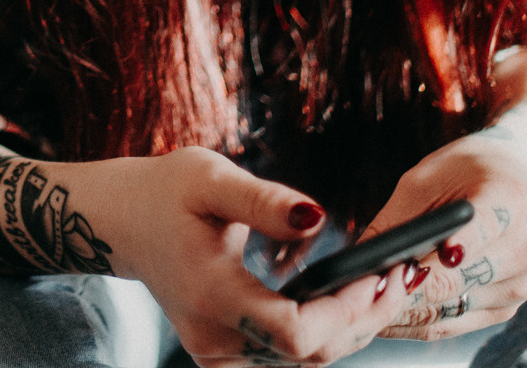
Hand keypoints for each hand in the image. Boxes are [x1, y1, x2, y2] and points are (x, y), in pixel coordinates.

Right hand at [64, 147, 409, 364]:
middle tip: (403, 275)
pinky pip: (287, 358)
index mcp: (211, 294)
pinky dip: (324, 333)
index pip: (294, 334)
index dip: (346, 311)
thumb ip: (264, 202)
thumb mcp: (210, 177)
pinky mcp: (224, 353)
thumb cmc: (166, 191)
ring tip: (385, 284)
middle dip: (363, 319)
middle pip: (309, 356)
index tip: (379, 273)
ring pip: (303, 363)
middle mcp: (213, 336)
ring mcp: (217, 352)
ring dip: (350, 328)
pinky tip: (346, 300)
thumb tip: (319, 217)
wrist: (124, 221)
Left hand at [367, 107, 526, 341]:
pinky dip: (416, 322)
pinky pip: (453, 324)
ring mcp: (521, 285)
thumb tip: (360, 266)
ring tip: (360, 306)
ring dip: (402, 313)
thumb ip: (399, 222)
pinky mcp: (506, 309)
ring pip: (449, 310)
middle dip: (401, 290)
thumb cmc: (461, 174)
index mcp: (512, 202)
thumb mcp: (423, 181)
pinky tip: (384, 316)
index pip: (480, 230)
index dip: (443, 251)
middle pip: (455, 282)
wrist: (510, 180)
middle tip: (355, 294)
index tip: (410, 266)